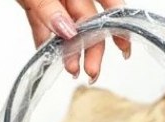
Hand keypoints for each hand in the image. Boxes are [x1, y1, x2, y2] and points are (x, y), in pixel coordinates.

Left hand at [14, 0, 131, 81]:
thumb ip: (49, 7)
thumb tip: (68, 31)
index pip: (106, 3)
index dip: (115, 26)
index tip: (123, 48)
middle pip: (86, 18)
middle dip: (91, 46)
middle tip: (91, 71)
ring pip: (64, 23)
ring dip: (68, 48)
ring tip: (72, 69)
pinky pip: (41, 20)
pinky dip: (44, 37)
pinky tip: (50, 56)